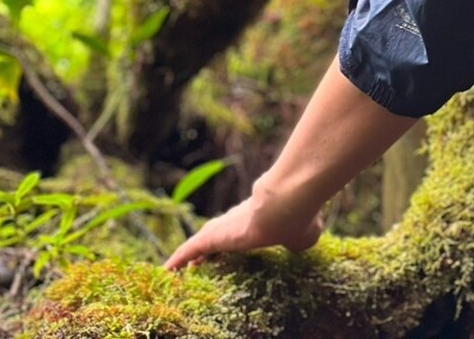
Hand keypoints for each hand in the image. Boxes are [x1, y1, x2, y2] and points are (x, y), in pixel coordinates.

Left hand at [163, 174, 323, 270]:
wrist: (287, 205)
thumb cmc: (299, 217)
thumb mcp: (305, 233)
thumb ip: (299, 238)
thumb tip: (305, 238)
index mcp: (261, 218)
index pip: (242, 227)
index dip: (232, 237)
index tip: (227, 248)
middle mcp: (239, 217)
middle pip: (218, 231)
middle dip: (207, 245)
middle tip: (197, 261)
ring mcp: (226, 225)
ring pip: (203, 239)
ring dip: (190, 254)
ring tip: (177, 266)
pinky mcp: (214, 236)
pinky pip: (190, 249)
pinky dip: (179, 258)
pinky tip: (167, 269)